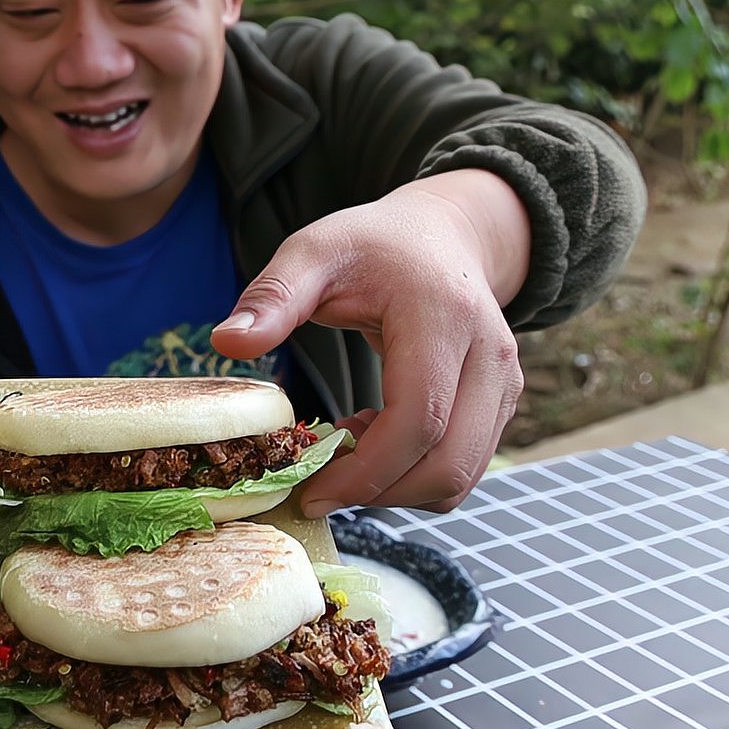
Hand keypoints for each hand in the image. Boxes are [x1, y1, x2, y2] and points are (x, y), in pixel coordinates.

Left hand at [211, 172, 528, 514]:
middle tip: (317, 486)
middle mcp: (489, 357)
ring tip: (341, 448)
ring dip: (395, 486)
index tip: (309, 489)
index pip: (419, 420)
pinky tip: (370, 436)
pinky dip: (413, 472)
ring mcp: (503, 384)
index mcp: (444, 318)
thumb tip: (225, 341)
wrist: (442, 235)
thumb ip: (272, 297)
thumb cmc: (372, 245)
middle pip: (449, 463)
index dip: (366, 471)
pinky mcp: (500, 405)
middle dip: (378, 492)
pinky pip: (462, 464)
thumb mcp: (312, 253)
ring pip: (460, 476)